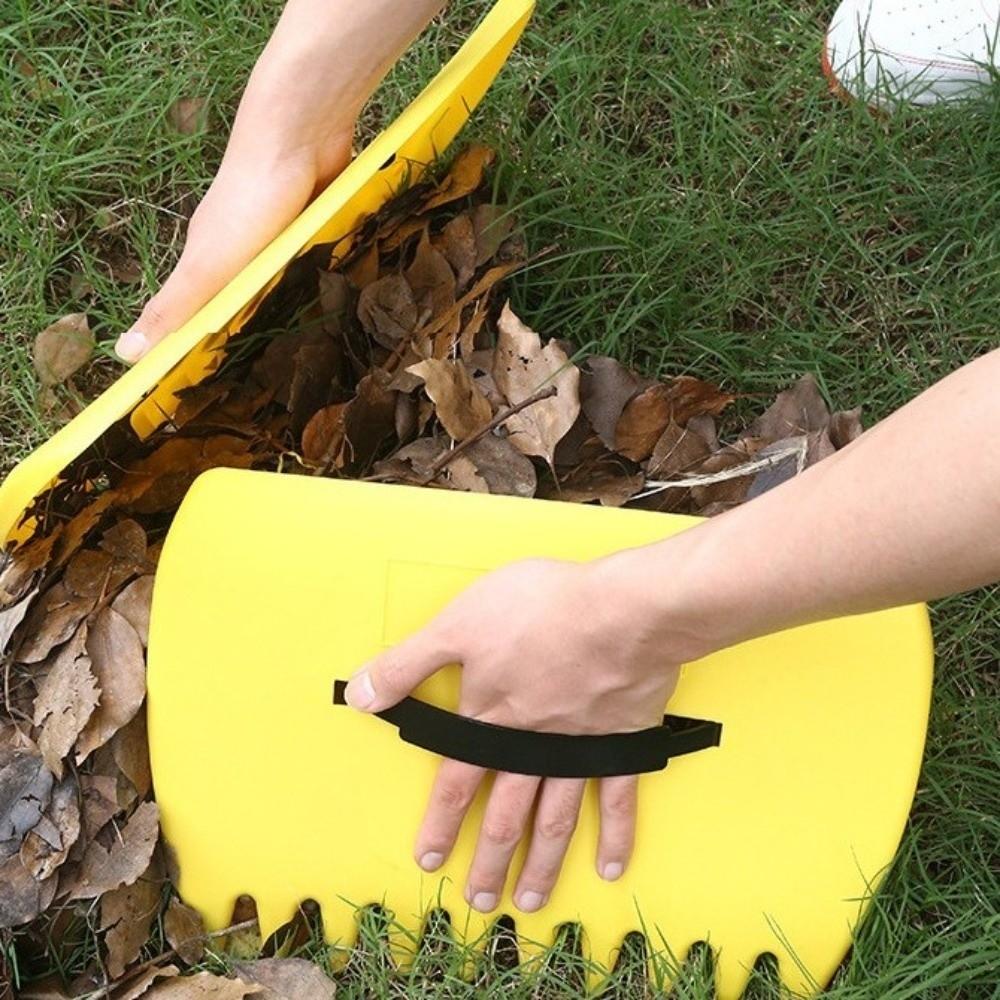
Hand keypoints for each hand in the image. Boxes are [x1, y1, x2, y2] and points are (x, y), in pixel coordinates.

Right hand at [115, 76, 354, 361]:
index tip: (216, 393)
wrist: (300, 134)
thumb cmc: (250, 201)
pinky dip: (324, 278)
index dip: (203, 351)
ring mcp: (279, 234)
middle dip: (253, 335)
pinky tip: (341, 304)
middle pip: (243, 301)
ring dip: (293, 309)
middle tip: (275, 381)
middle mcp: (241, 250)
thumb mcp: (207, 266)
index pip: (199, 317)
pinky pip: (319, 259)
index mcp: (209, 263)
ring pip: (284, 282)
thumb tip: (124, 354)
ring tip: (313, 354)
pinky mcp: (314, 221)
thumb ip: (174, 308)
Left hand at [343, 556, 685, 913]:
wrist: (618, 611)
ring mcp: (579, 750)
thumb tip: (359, 696)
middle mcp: (533, 747)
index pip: (457, 782)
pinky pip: (617, 799)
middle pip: (505, 815)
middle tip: (480, 900)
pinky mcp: (622, 743)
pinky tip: (610, 867)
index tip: (430, 860)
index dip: (441, 822)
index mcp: (491, 720)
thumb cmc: (537, 610)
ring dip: (541, 864)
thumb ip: (407, 663)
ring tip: (530, 901)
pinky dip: (615, 836)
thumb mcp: (457, 625)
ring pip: (555, 820)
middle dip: (489, 860)